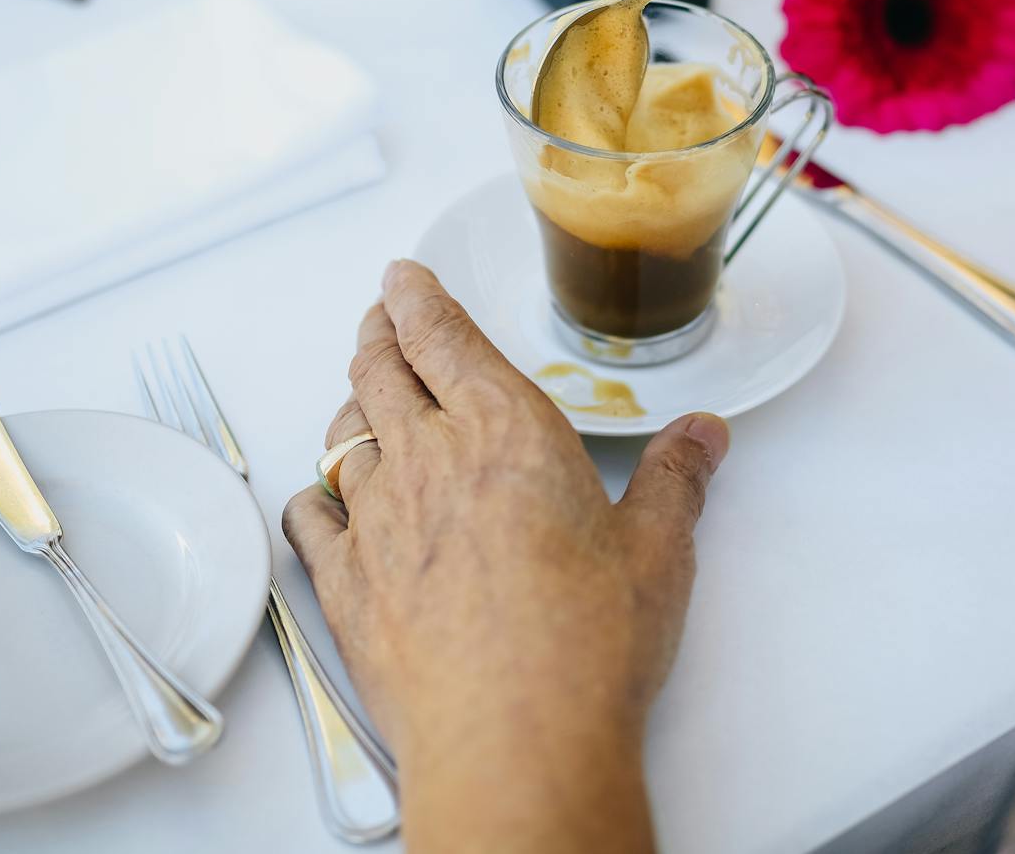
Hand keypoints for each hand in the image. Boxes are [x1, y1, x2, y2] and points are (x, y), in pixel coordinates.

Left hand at [282, 261, 730, 853]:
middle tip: (379, 318)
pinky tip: (321, 498)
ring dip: (350, 403)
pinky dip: (313, 495)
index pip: (443, 335)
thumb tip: (704, 436)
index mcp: (505, 429)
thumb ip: (676, 479)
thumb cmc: (587, 644)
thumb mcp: (658, 550)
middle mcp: (429, 458)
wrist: (513, 739)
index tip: (401, 276)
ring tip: (361, 395)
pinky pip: (310, 518)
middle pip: (381, 370)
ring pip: (343, 434)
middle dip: (377, 333)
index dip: (415, 297)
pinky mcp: (345, 586)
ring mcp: (377, 522)